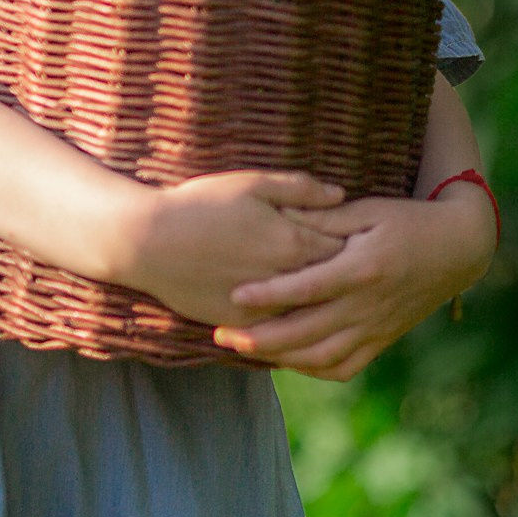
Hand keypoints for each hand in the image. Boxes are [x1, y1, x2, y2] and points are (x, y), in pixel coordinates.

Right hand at [113, 171, 347, 325]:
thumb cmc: (199, 204)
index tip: (369, 244)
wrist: (148, 242)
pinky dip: (296, 330)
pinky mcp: (240, 323)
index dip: (357, 247)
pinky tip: (308, 326)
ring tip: (342, 304)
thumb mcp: (251, 183)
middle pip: (331, 286)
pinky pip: (279, 333)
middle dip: (348, 281)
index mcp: (291, 242)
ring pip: (308, 316)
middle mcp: (283, 280)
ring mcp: (262, 307)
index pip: (342, 250)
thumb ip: (299, 188)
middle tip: (366, 278)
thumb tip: (340, 194)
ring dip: (326, 311)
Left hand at [208, 191, 495, 379]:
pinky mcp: (383, 339)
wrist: (459, 249)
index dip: (270, 295)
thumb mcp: (369, 209)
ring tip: (244, 351)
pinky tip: (288, 361)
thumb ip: (324, 215)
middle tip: (221, 336)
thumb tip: (280, 210)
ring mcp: (376, 327)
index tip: (235, 297)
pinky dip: (313, 369)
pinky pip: (345, 366)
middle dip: (260, 339)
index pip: (307, 288)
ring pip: (321, 356)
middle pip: (306, 332)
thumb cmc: (408, 220)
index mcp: (362, 269)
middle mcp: (367, 305)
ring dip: (280, 358)